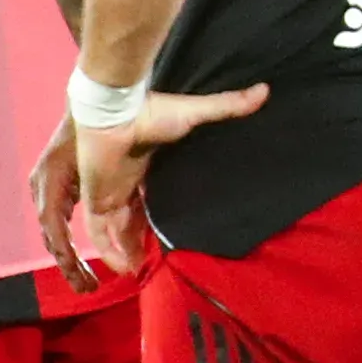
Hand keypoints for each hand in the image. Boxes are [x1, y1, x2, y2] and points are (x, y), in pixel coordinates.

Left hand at [55, 84, 268, 274]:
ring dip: (126, 250)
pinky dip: (110, 250)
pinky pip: (100, 233)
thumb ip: (227, 106)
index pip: (150, 195)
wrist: (115, 112)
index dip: (157, 213)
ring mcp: (109, 191)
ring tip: (142, 272)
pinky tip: (126, 269)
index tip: (172, 231)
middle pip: (132, 217)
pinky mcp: (97, 199)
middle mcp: (125, 182)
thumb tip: (264, 91)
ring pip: (115, 230)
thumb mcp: (195, 112)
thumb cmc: (151, 112)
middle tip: (158, 259)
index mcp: (145, 166)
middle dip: (140, 238)